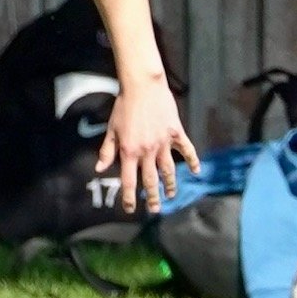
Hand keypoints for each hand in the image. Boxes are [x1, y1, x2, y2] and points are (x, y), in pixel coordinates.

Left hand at [98, 76, 198, 212]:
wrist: (143, 87)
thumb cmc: (123, 107)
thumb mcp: (111, 129)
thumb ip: (107, 151)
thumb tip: (100, 169)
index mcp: (129, 151)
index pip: (129, 180)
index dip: (129, 197)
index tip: (130, 209)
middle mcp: (148, 151)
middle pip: (151, 180)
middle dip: (152, 197)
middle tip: (154, 210)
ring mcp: (164, 143)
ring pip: (169, 170)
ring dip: (170, 185)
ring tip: (170, 196)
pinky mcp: (176, 133)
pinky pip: (187, 151)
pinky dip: (192, 161)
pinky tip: (196, 172)